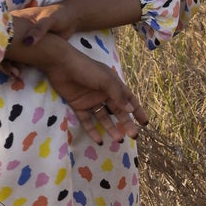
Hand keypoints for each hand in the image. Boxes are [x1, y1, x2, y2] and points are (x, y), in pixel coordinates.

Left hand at [18, 35, 146, 141]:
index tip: (145, 122)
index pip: (129, 99)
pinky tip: (99, 141)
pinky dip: (92, 131)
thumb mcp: (106, 80)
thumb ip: (118, 95)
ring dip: (112, 129)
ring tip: (119, 140)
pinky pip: (87, 121)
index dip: (137, 110)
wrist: (61, 64)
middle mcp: (103, 94)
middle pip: (118, 111)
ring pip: (104, 118)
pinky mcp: (78, 106)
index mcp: (113, 85)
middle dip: (126, 123)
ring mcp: (91, 101)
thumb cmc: (86, 69)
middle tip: (134, 136)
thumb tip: (131, 110)